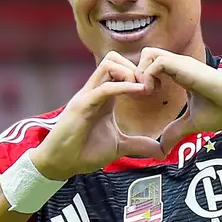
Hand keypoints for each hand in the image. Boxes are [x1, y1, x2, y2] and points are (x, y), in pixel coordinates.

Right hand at [28, 52, 160, 180]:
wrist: (60, 164)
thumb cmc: (84, 151)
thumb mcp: (118, 146)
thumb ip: (138, 144)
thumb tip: (160, 151)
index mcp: (103, 96)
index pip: (119, 67)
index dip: (139, 72)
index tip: (155, 88)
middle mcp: (95, 90)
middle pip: (114, 58)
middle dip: (135, 67)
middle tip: (150, 87)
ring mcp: (88, 96)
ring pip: (108, 64)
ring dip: (129, 72)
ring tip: (143, 90)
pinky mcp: (82, 106)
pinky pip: (104, 88)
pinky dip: (123, 86)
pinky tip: (139, 92)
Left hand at [138, 47, 221, 157]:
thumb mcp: (192, 123)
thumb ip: (176, 131)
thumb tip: (162, 148)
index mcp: (180, 74)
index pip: (151, 64)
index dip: (142, 78)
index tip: (144, 97)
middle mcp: (178, 65)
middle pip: (146, 54)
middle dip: (136, 72)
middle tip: (141, 93)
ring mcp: (182, 64)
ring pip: (148, 53)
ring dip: (141, 73)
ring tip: (147, 93)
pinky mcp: (185, 66)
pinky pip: (157, 62)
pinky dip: (149, 76)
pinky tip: (155, 92)